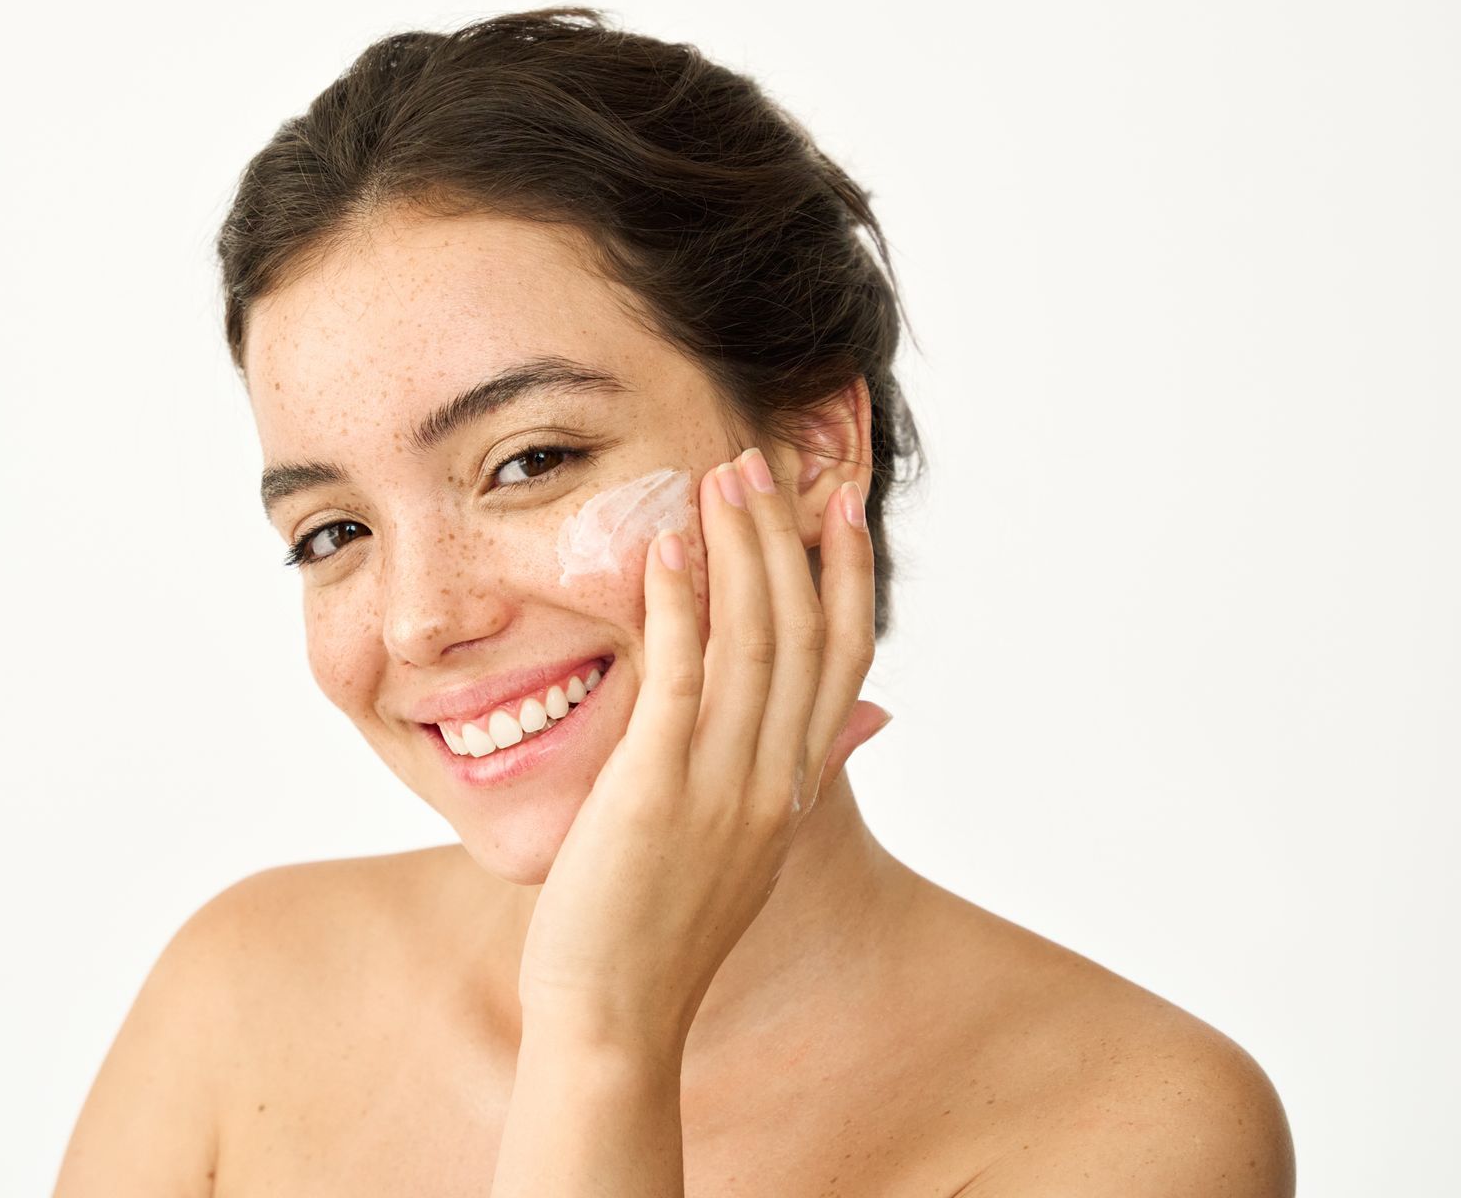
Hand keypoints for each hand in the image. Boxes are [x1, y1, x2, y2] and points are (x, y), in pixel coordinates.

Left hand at [516, 449, 890, 1055]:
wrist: (616, 1017)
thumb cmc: (662, 930)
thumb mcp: (747, 849)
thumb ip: (799, 775)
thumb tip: (863, 723)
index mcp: (795, 789)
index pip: (844, 660)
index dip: (850, 576)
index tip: (844, 505)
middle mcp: (776, 780)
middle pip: (806, 632)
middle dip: (791, 538)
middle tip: (767, 461)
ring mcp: (724, 786)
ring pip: (754, 641)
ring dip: (742, 551)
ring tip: (724, 477)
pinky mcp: (658, 793)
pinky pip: (679, 679)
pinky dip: (677, 604)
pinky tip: (665, 548)